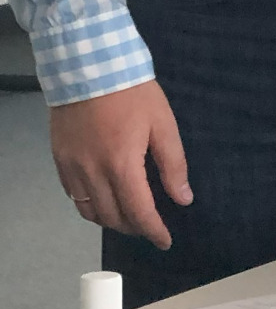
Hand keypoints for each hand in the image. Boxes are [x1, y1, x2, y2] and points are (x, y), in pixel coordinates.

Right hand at [49, 80, 190, 248]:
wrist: (88, 66)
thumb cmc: (132, 92)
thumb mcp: (163, 124)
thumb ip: (173, 165)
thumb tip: (182, 198)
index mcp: (122, 165)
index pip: (139, 213)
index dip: (153, 231)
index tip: (165, 241)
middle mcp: (93, 173)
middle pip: (112, 217)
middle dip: (134, 228)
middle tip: (150, 226)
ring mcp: (72, 168)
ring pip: (89, 211)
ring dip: (111, 220)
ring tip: (128, 217)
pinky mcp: (59, 159)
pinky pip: (74, 195)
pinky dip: (90, 205)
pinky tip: (104, 199)